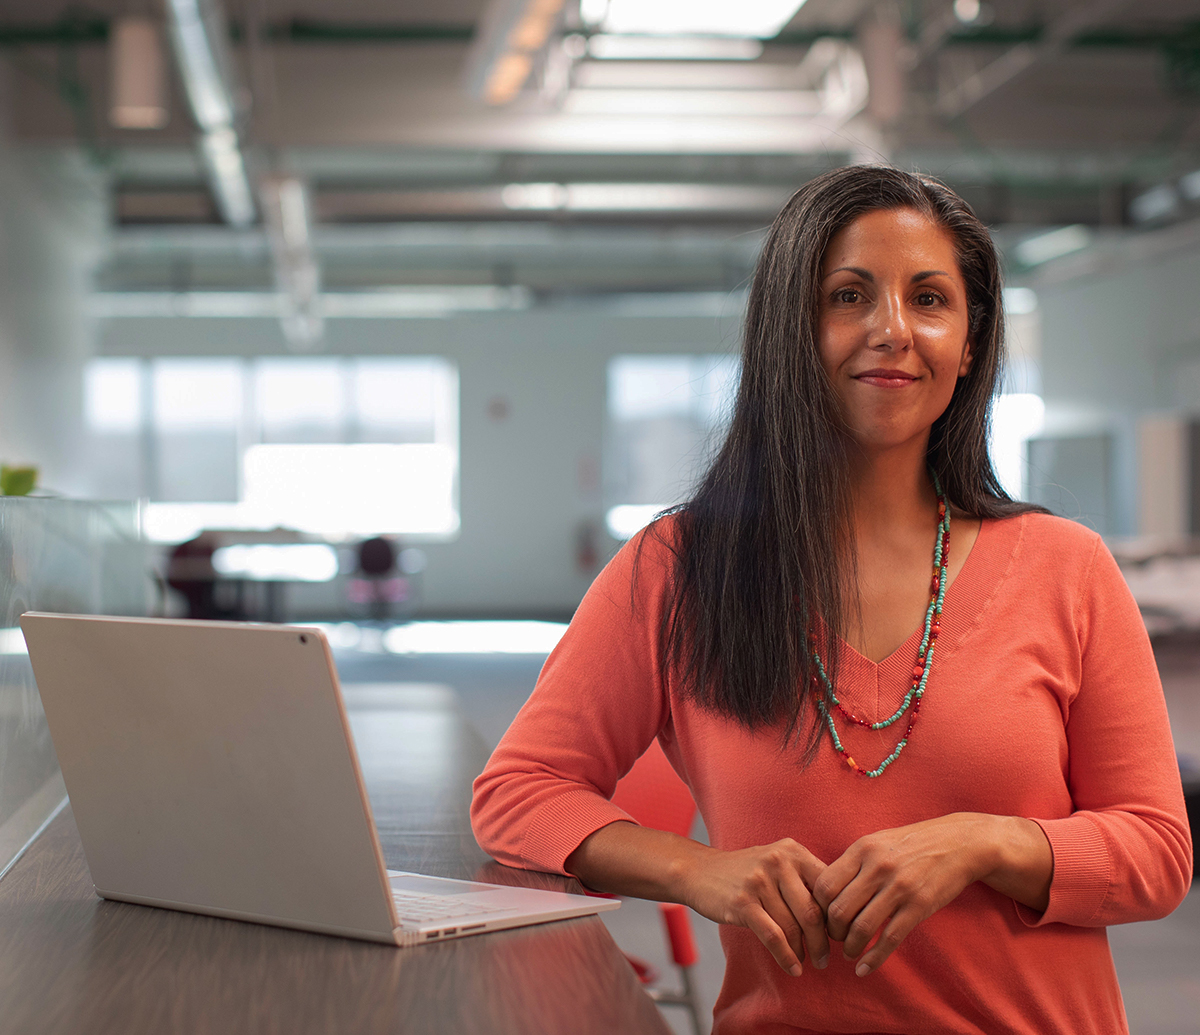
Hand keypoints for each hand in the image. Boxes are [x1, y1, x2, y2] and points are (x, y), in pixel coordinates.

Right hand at [680, 838, 830, 976]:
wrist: (699, 870)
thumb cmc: (745, 872)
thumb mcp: (777, 862)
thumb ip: (805, 879)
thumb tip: (840, 913)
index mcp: (793, 851)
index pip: (827, 888)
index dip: (837, 916)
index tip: (839, 936)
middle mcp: (778, 862)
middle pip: (812, 911)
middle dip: (823, 941)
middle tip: (826, 958)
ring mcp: (759, 881)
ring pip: (793, 927)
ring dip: (804, 952)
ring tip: (808, 963)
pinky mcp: (743, 902)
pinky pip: (773, 936)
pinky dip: (786, 957)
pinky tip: (793, 968)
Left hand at [810, 813, 1002, 977]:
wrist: (957, 843)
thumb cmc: (910, 844)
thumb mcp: (876, 842)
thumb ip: (852, 864)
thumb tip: (823, 893)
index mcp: (862, 849)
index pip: (824, 885)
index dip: (818, 908)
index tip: (821, 918)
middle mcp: (877, 867)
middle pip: (839, 910)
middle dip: (832, 932)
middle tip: (835, 938)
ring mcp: (899, 887)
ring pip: (861, 928)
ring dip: (850, 947)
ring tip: (849, 953)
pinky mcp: (919, 906)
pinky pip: (890, 939)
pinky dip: (873, 959)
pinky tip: (864, 969)